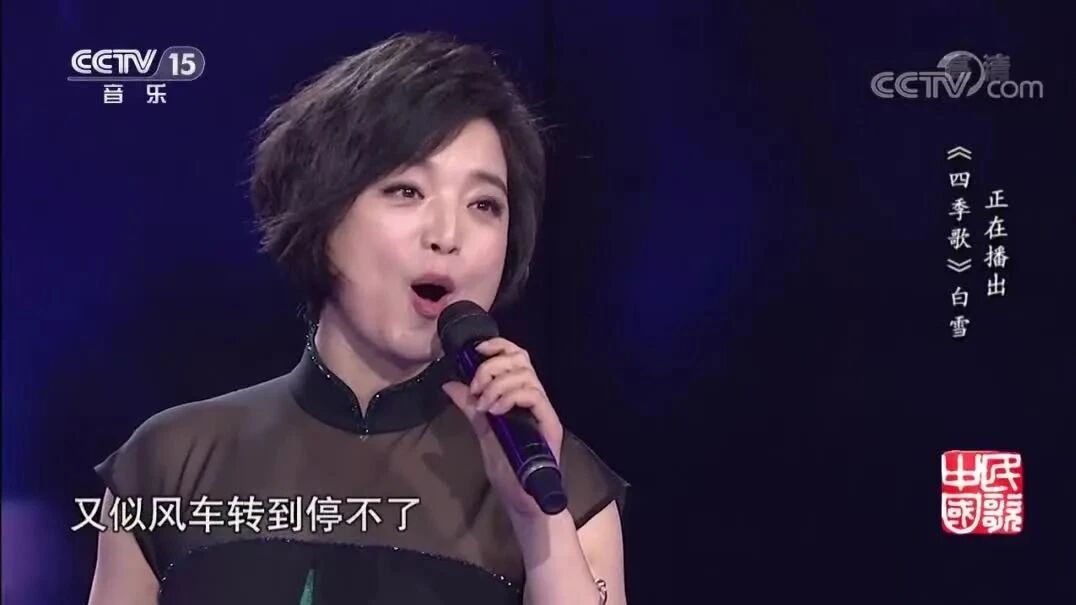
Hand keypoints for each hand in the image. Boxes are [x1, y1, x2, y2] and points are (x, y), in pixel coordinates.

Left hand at [441, 337, 564, 519]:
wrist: (524, 499)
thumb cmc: (509, 468)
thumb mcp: (483, 431)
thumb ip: (470, 407)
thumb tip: (449, 384)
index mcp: (521, 396)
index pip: (516, 357)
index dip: (497, 346)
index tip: (476, 351)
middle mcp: (535, 399)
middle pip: (522, 359)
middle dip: (493, 366)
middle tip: (476, 388)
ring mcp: (544, 411)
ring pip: (525, 375)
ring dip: (497, 385)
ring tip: (484, 405)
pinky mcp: (550, 423)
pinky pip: (533, 395)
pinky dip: (511, 397)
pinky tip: (496, 411)